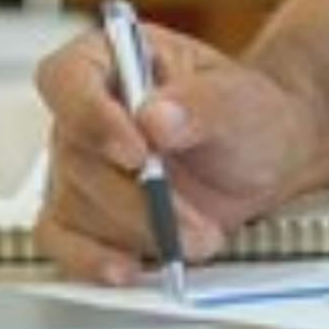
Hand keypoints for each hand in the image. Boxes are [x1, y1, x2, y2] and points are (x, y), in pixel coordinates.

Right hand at [30, 21, 323, 285]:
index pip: (67, 80)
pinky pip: (63, 242)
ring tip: (199, 238)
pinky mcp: (82, 215)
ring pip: (78, 206)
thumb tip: (153, 116)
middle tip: (193, 220)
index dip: (91, 116)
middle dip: (139, 197)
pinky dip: (92, 260)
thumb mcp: (239, 99)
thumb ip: (200, 103)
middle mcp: (84, 113)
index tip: (136, 152)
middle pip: (75, 156)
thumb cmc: (245, 114)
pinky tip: (127, 268)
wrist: (265, 159)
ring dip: (141, 231)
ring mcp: (77, 167)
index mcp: (110, 60)